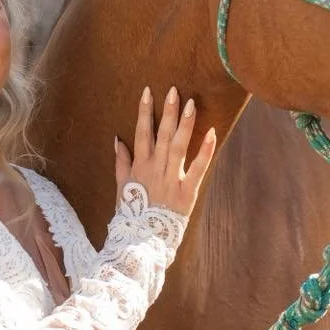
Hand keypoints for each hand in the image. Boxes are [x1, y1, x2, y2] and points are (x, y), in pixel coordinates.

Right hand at [114, 86, 216, 217]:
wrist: (142, 240)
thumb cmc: (133, 214)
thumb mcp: (121, 187)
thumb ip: (121, 163)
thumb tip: (117, 139)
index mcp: (140, 166)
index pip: (142, 132)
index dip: (145, 111)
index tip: (148, 91)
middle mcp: (155, 169)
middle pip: (161, 135)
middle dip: (168, 111)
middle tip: (173, 90)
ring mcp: (171, 179)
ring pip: (178, 146)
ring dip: (185, 124)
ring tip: (191, 103)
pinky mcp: (186, 192)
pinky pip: (197, 168)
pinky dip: (205, 151)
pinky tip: (212, 132)